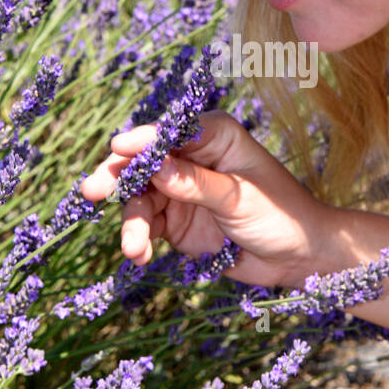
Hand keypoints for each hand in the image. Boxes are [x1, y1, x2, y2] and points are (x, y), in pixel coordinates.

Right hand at [80, 109, 335, 288]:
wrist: (297, 256)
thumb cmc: (280, 214)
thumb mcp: (239, 197)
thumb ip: (195, 183)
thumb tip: (155, 167)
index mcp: (215, 136)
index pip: (171, 131)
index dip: (143, 139)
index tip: (118, 148)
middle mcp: (192, 157)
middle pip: (144, 161)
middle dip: (117, 176)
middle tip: (91, 190)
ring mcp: (181, 189)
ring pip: (140, 197)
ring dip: (131, 220)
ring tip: (132, 247)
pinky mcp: (176, 220)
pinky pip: (146, 225)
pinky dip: (139, 239)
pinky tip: (139, 256)